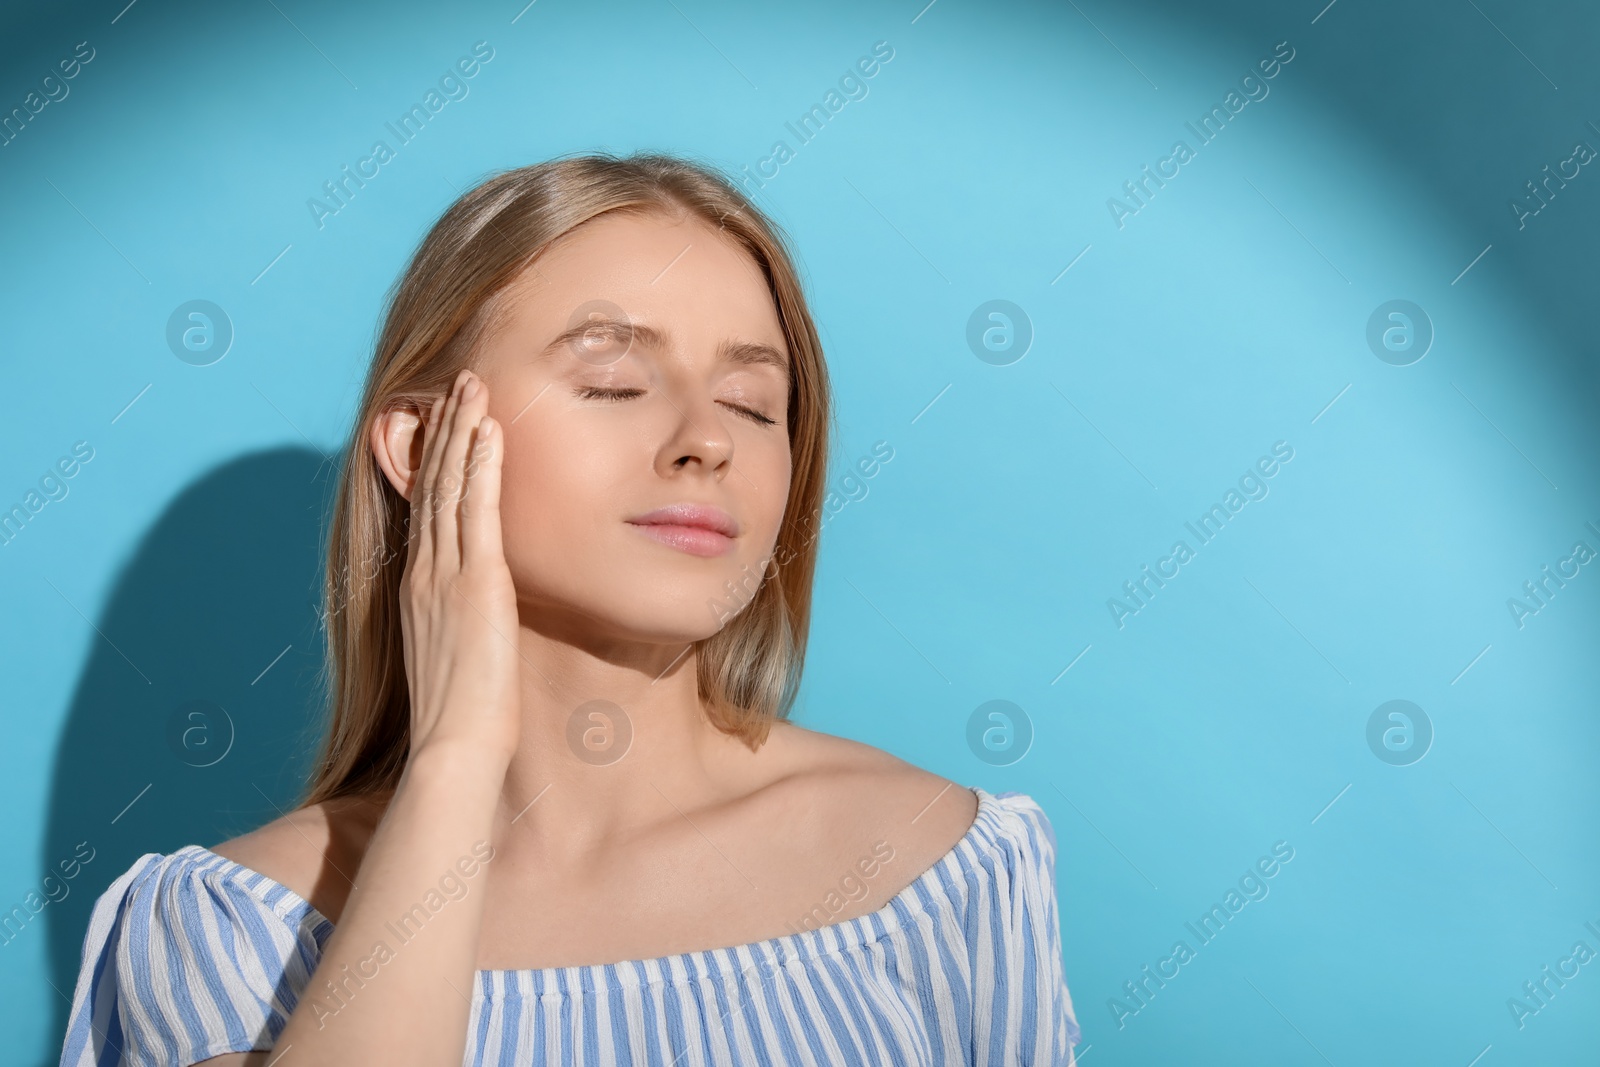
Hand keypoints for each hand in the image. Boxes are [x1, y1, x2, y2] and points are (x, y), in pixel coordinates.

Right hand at [397, 368, 520, 767]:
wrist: (455, 745)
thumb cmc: (464, 716)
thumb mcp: (459, 655)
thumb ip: (464, 623)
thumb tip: (480, 616)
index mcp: (420, 588)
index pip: (426, 508)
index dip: (435, 460)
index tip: (445, 421)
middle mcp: (424, 573)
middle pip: (432, 484)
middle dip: (444, 429)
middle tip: (455, 383)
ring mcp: (445, 574)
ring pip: (450, 485)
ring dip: (461, 430)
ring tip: (472, 386)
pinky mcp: (475, 583)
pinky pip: (476, 511)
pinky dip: (480, 466)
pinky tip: (489, 430)